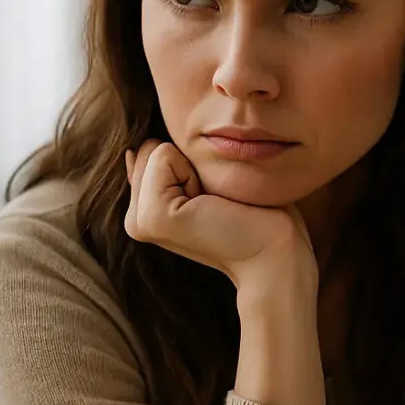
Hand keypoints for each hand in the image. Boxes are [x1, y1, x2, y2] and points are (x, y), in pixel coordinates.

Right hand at [124, 140, 314, 288]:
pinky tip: (211, 205)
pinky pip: (161, 155)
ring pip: (153, 151)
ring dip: (193, 168)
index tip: (212, 198)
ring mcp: (140, 222)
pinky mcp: (153, 217)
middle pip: (148, 150)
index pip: (149, 152)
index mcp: (145, 213)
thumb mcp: (206, 185)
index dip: (189, 164)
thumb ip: (166, 169)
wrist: (273, 254)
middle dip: (188, 164)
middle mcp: (136, 220)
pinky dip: (193, 169)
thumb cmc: (254, 216)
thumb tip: (130, 151)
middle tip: (215, 203)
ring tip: (214, 205)